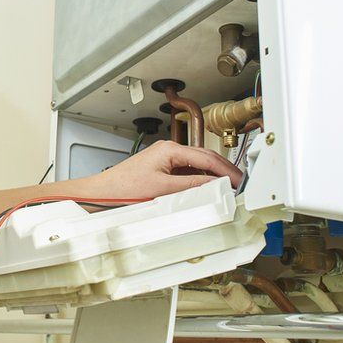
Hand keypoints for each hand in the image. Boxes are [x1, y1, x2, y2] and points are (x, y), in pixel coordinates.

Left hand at [96, 140, 242, 199]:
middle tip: (239, 184)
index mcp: (170, 149)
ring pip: (196, 164)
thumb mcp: (164, 189)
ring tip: (227, 187)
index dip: (225, 171)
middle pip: (204, 158)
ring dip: (212, 174)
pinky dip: (199, 178)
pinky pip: (186, 171)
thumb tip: (215, 184)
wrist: (102, 193)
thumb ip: (192, 185)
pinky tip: (207, 188)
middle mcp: (169, 150)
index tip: (238, 181)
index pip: (206, 158)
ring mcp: (165, 158)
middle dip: (223, 170)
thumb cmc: (124, 188)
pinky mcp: (161, 168)